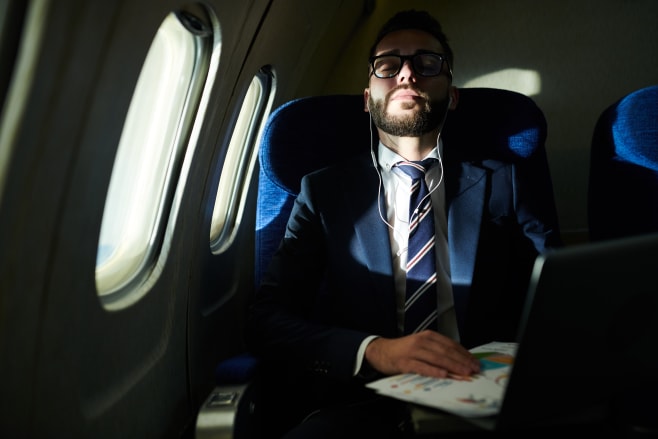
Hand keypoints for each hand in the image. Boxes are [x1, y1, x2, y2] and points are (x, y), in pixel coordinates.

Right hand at [364, 330, 479, 377]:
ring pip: (436, 358)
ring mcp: (413, 351)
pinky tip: (443, 374)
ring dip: (453, 366)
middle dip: (462, 361)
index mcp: (428, 336)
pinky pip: (422, 367)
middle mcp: (422, 341)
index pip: (450, 344)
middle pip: (446, 351)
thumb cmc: (403, 351)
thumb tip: (459, 362)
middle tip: (474, 369)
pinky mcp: (405, 362)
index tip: (474, 362)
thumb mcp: (422, 346)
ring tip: (464, 373)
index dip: (464, 353)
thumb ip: (437, 351)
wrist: (380, 351)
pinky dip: (433, 370)